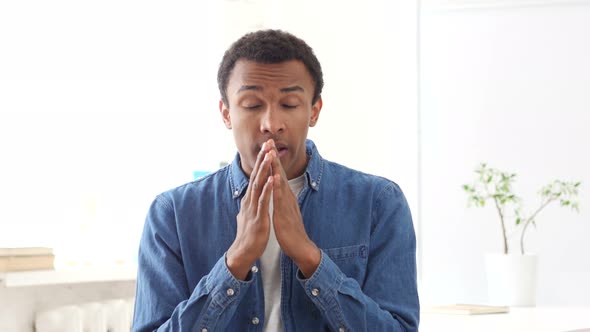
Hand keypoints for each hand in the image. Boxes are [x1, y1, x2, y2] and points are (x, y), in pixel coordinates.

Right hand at [226, 140, 274, 279]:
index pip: (255, 177)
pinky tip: (273, 180)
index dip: (260, 163)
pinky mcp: (258, 218)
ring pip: (258, 185)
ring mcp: (253, 209)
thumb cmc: (248, 235)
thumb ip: (248, 206)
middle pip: (256, 176)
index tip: (266, 149)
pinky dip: (268, 189)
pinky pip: (263, 201)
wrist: (243, 253)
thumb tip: (245, 202)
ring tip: (269, 156)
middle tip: (267, 144)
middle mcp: (249, 201)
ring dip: (264, 170)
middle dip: (262, 160)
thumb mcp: (248, 216)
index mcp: (249, 200)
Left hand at [268, 140, 320, 277]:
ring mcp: (287, 204)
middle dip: (274, 156)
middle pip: (280, 173)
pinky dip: (278, 186)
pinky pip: (280, 198)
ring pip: (280, 182)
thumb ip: (281, 200)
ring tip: (272, 152)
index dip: (272, 160)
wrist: (300, 247)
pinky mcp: (284, 213)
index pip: (277, 174)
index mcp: (285, 196)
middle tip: (270, 140)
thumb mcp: (284, 211)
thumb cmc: (290, 231)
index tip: (268, 146)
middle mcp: (287, 196)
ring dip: (276, 167)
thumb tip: (277, 192)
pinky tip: (275, 177)